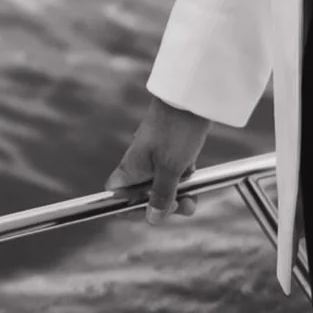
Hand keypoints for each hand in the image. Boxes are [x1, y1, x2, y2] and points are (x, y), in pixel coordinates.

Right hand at [105, 95, 211, 224]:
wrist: (193, 93)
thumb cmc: (176, 129)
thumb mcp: (170, 169)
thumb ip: (161, 195)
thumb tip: (153, 218)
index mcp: (130, 167)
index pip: (116, 196)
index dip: (130, 208)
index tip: (149, 211)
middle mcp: (139, 161)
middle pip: (143, 194)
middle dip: (164, 204)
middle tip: (183, 205)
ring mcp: (155, 153)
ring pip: (162, 182)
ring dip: (177, 192)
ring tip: (193, 195)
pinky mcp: (171, 145)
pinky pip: (174, 169)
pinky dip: (184, 176)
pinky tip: (195, 176)